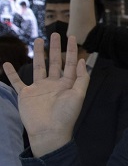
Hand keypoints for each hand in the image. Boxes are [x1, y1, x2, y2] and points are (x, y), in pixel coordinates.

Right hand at [2, 34, 88, 156]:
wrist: (49, 132)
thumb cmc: (66, 115)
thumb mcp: (78, 95)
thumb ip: (82, 78)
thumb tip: (81, 60)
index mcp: (67, 84)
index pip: (70, 63)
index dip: (71, 50)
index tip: (71, 37)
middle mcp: (53, 84)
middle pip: (54, 62)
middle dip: (54, 48)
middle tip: (54, 34)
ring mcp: (39, 89)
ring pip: (38, 67)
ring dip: (38, 54)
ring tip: (37, 40)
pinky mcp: (26, 95)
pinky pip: (17, 82)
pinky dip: (11, 73)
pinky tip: (7, 64)